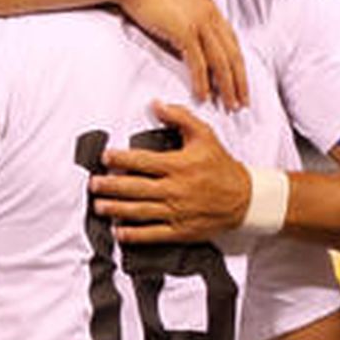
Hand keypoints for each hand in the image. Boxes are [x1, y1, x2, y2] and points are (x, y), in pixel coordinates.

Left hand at [90, 101, 251, 243]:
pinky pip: (153, 234)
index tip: (105, 157)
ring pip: (140, 212)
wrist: (245, 198)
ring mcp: (177, 212)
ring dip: (117, 209)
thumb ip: (180, 117)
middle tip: (94, 184)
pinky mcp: (181, 230)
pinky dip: (135, 235)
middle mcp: (175, 189)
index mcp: (179, 165)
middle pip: (135, 188)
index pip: (142, 161)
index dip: (121, 159)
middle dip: (111, 186)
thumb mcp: (205, 135)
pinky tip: (119, 232)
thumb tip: (156, 105)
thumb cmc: (221, 165)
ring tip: (99, 206)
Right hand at [125, 0, 247, 109]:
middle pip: (233, 54)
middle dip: (240, 81)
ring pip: (221, 61)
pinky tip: (204, 95)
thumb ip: (187, 15)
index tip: (240, 81)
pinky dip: (203, 81)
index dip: (238, 64)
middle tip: (243, 102)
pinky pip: (199, 62)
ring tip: (229, 105)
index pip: (232, 41)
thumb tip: (187, 33)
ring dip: (227, 86)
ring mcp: (199, 23)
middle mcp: (210, 14)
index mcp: (210, 7)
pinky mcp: (184, 31)